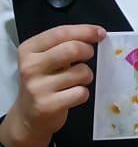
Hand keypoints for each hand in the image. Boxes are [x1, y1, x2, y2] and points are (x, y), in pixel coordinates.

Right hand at [3, 24, 104, 146]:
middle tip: (87, 57)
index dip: (85, 31)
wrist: (29, 115)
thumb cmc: (44, 81)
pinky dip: (83, 93)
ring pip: (81, 72)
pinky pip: (81, 92)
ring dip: (86, 75)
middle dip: (87, 51)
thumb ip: (65, 44)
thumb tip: (97, 34)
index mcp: (29, 50)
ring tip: (76, 80)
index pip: (60, 33)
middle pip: (72, 49)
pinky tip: (73, 94)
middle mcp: (30, 67)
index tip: (100, 33)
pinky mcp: (48, 106)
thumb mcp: (46, 58)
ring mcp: (38, 87)